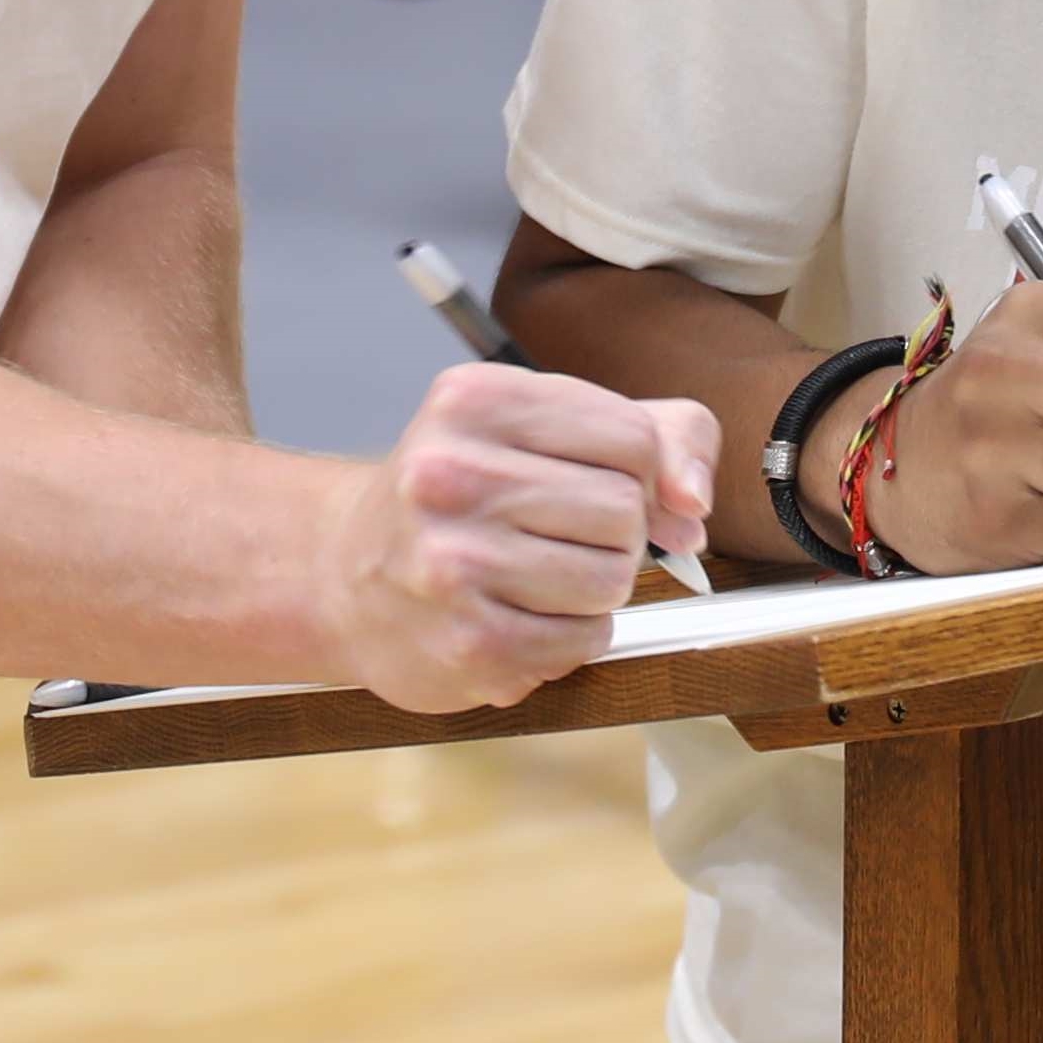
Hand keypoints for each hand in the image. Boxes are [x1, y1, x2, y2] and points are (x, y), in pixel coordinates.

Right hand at [316, 366, 719, 713]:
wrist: (348, 576)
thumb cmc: (466, 496)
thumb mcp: (546, 427)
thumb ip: (656, 434)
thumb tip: (694, 500)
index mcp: (476, 400)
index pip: (633, 438)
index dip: (642, 474)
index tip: (603, 486)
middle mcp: (450, 473)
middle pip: (624, 511)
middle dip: (617, 534)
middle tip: (560, 537)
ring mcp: (451, 562)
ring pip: (612, 578)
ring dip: (596, 590)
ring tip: (539, 578)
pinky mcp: (466, 641)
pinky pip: (583, 640)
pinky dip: (574, 637)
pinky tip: (525, 618)